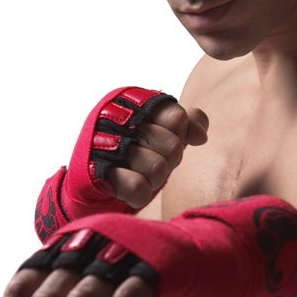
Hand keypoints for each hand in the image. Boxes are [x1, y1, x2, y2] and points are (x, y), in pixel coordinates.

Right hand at [35, 87, 208, 240]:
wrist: (95, 182)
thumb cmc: (136, 153)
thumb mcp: (164, 134)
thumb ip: (187, 124)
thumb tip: (201, 136)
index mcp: (134, 102)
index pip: (177, 118)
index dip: (179, 135)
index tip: (168, 139)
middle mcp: (116, 116)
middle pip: (172, 145)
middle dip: (167, 161)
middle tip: (151, 162)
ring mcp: (103, 143)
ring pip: (158, 168)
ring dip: (154, 180)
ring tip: (140, 175)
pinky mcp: (95, 171)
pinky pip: (138, 188)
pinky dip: (141, 194)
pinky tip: (130, 190)